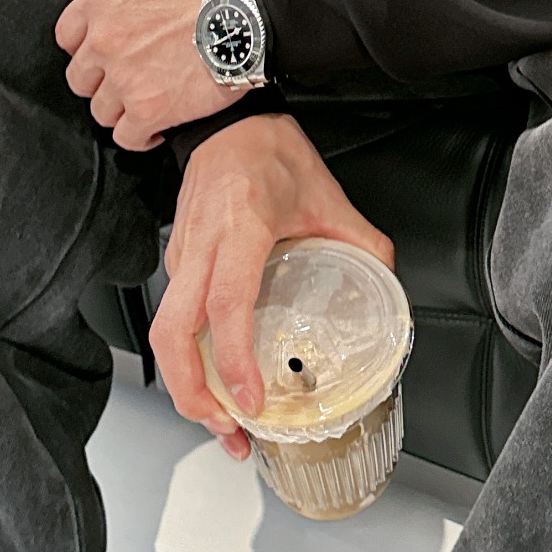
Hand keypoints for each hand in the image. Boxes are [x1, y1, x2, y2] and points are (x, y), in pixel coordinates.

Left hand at [55, 0, 250, 150]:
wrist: (258, 6)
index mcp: (101, 1)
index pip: (68, 37)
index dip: (90, 44)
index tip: (113, 47)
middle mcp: (104, 43)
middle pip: (82, 78)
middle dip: (104, 79)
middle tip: (135, 74)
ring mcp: (125, 79)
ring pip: (103, 110)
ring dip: (123, 108)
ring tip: (150, 100)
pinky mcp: (152, 110)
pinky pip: (129, 137)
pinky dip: (142, 136)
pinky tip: (159, 126)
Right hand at [148, 112, 394, 460]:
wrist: (228, 119)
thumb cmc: (269, 150)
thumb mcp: (326, 194)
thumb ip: (360, 240)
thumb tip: (385, 278)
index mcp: (241, 227)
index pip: (226, 302)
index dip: (232, 359)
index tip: (249, 400)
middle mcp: (202, 244)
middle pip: (173, 333)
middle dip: (194, 394)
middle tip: (231, 431)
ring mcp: (182, 253)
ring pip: (166, 331)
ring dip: (189, 385)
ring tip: (226, 421)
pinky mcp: (176, 260)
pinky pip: (173, 316)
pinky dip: (188, 356)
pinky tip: (216, 377)